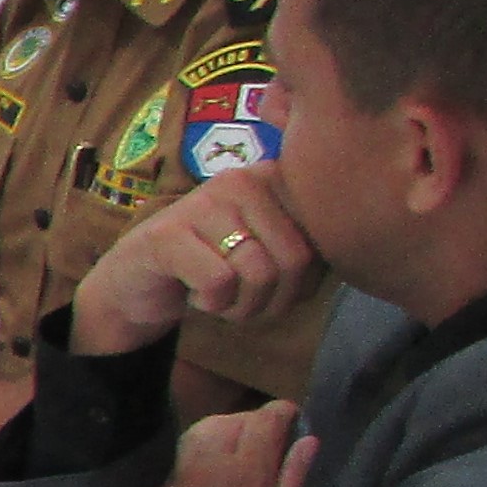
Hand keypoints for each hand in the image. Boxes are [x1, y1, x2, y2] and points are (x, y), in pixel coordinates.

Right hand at [69, 168, 321, 359]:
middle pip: (294, 261)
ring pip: (258, 274)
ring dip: (241, 307)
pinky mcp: (167, 234)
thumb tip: (349, 255)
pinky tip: (193, 294)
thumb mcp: (271, 253)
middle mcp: (241, 180)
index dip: (303, 285)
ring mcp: (202, 202)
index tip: (273, 289)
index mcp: (274, 179)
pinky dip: (210, 305)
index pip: (320, 244)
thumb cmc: (214, 269)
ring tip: (220, 299)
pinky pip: (218, 284)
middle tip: (244, 302)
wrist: (138, 284)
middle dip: (273, 300)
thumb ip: (310, 246)